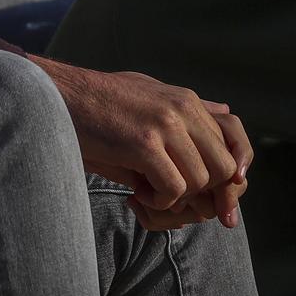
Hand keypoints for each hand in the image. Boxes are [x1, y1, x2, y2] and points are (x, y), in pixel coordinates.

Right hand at [30, 57, 252, 228]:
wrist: (60, 97)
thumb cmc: (102, 103)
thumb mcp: (151, 94)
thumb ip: (189, 109)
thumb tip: (227, 111)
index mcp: (188, 100)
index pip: (235, 137)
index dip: (234, 173)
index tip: (220, 198)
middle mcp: (184, 108)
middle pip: (225, 167)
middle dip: (206, 193)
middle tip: (176, 197)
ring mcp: (165, 125)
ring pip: (200, 182)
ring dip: (176, 199)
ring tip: (148, 191)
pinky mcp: (144, 144)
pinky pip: (173, 189)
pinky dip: (158, 202)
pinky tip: (136, 194)